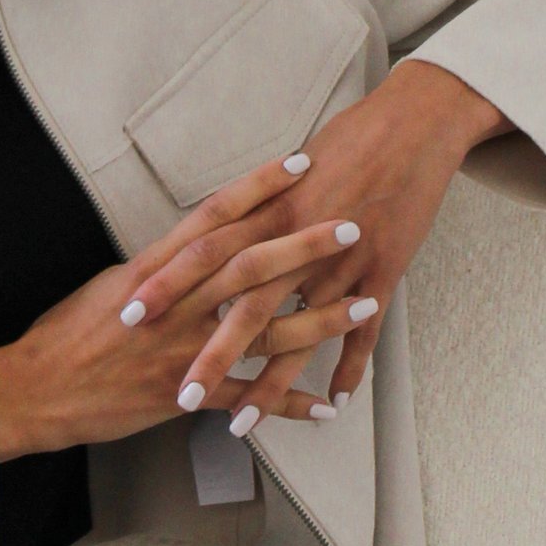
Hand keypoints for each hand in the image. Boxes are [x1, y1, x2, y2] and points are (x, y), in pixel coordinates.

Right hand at [0, 150, 371, 458]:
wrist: (32, 389)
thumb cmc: (64, 335)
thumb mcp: (110, 285)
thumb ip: (159, 269)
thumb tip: (192, 248)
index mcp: (155, 268)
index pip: (215, 216)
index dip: (259, 188)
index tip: (300, 164)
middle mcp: (173, 303)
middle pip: (250, 264)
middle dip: (305, 244)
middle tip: (351, 224)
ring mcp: (181, 349)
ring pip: (262, 329)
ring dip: (318, 319)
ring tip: (365, 305)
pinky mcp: (182, 394)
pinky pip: (245, 398)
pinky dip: (285, 403)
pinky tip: (323, 405)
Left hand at [127, 59, 507, 420]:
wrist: (416, 122)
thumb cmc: (354, 136)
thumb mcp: (294, 170)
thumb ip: (258, 206)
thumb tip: (223, 226)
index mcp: (271, 208)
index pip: (204, 251)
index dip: (167, 284)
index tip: (130, 314)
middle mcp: (300, 239)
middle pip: (244, 305)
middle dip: (209, 353)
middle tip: (177, 391)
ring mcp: (343, 260)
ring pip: (298, 335)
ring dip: (270, 383)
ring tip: (241, 423)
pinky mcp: (383, 271)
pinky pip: (363, 333)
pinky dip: (348, 368)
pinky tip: (333, 404)